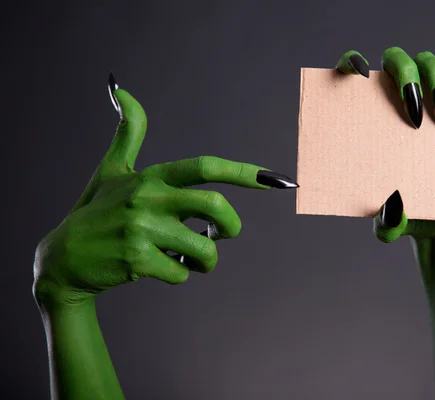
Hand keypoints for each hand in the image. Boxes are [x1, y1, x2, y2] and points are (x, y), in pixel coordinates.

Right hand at [33, 74, 296, 307]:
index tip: (276, 180)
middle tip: (224, 235)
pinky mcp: (136, 260)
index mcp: (150, 176)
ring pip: (205, 249)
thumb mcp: (112, 170)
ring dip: (206, 260)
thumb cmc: (95, 212)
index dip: (244, 172)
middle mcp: (148, 198)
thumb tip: (124, 91)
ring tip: (189, 257)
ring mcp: (141, 230)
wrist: (62, 259)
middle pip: (216, 207)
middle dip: (232, 225)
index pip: (205, 167)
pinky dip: (180, 275)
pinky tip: (159, 268)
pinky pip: (182, 273)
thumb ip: (129, 133)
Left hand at [335, 48, 434, 241]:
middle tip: (415, 117)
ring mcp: (432, 98)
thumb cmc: (408, 215)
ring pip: (431, 63)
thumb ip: (385, 223)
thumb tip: (393, 206)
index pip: (351, 72)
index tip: (358, 74)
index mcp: (369, 119)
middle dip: (406, 78)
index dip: (350, 62)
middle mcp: (399, 100)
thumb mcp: (390, 226)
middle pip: (397, 61)